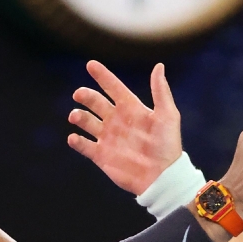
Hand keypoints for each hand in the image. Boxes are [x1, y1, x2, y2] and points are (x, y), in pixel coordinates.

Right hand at [68, 60, 181, 194]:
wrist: (163, 177)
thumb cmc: (168, 145)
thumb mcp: (167, 115)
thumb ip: (160, 91)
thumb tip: (158, 66)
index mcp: (132, 109)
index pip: (113, 87)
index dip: (103, 76)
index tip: (91, 64)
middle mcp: (117, 121)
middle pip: (96, 103)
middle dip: (86, 96)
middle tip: (79, 94)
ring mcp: (108, 138)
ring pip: (87, 122)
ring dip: (79, 116)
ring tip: (75, 116)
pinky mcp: (101, 156)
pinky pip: (84, 146)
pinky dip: (76, 141)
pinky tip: (74, 138)